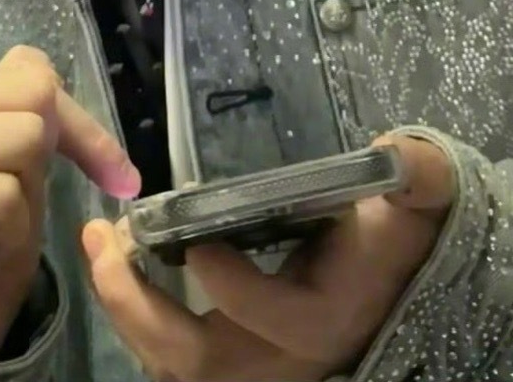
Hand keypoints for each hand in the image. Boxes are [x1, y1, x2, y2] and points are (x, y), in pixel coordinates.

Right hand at [0, 44, 140, 364]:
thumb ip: (38, 106)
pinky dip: (8, 230)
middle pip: (32, 100)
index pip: (32, 73)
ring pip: (22, 141)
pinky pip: (3, 196)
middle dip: (38, 160)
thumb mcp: (19, 153)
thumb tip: (58, 91)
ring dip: (22, 197)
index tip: (84, 163)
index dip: (69, 124)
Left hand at [83, 133, 454, 381]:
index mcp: (326, 319)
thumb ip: (415, 175)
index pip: (278, 323)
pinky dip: (134, 322)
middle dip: (140, 307)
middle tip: (105, 242)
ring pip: (172, 367)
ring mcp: (252, 366)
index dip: (235, 289)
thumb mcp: (411, 199)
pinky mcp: (228, 358)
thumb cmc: (390, 232)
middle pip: (202, 362)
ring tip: (96, 249)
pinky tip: (114, 269)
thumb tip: (397, 151)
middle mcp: (285, 360)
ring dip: (125, 312)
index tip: (198, 242)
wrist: (390, 275)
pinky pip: (168, 361)